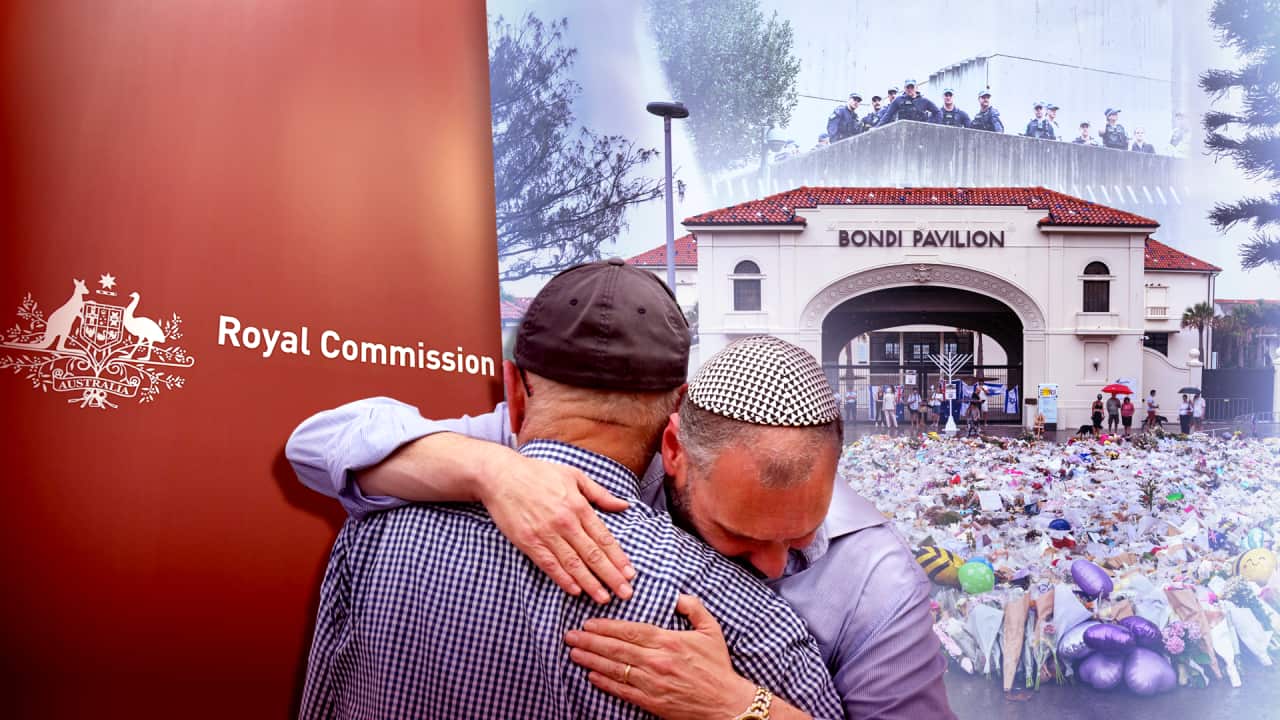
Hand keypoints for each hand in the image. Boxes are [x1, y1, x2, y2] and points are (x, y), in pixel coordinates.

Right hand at [477, 449, 635, 602]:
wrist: (501, 475)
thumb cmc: (538, 473)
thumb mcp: (574, 475)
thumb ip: (600, 493)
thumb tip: (624, 505)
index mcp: (578, 505)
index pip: (604, 538)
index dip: (619, 558)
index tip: (631, 573)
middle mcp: (565, 522)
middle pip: (593, 554)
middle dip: (611, 576)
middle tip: (626, 593)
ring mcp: (546, 533)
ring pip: (573, 564)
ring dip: (590, 583)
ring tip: (604, 598)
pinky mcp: (528, 542)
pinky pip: (549, 564)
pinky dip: (563, 579)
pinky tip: (575, 590)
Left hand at [565, 594, 756, 718]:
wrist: (726, 704)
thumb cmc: (718, 667)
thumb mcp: (711, 630)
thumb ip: (694, 608)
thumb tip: (677, 596)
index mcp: (668, 642)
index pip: (630, 631)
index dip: (606, 626)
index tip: (588, 622)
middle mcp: (657, 662)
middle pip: (616, 649)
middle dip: (590, 641)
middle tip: (570, 636)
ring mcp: (652, 684)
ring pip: (615, 669)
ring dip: (591, 660)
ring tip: (574, 652)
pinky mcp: (651, 702)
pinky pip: (622, 691)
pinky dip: (605, 683)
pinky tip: (591, 675)